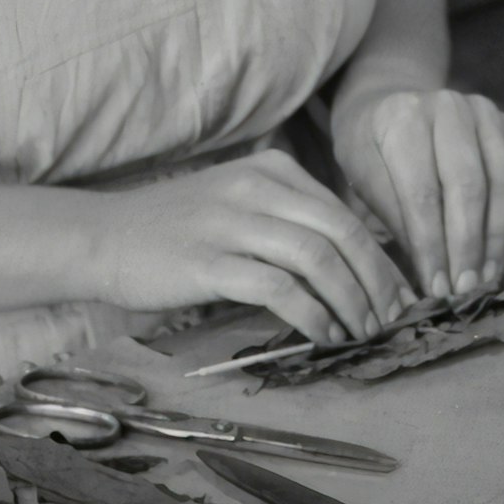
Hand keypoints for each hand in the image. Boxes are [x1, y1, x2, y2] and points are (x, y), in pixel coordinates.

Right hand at [98, 150, 413, 345]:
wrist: (104, 237)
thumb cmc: (177, 229)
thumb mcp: (240, 203)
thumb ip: (290, 220)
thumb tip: (354, 267)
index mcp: (273, 169)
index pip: (345, 214)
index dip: (380, 259)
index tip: (398, 294)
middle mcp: (257, 187)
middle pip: (342, 234)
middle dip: (377, 282)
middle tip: (391, 319)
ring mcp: (232, 222)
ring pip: (318, 260)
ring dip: (350, 303)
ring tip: (362, 332)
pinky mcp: (210, 261)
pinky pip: (279, 289)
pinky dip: (312, 315)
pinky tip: (323, 334)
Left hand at [332, 89, 503, 298]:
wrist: (390, 103)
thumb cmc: (371, 150)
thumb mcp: (365, 180)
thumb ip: (397, 219)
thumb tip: (433, 276)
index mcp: (403, 118)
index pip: (423, 192)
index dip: (432, 245)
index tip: (437, 288)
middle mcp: (449, 107)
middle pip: (469, 186)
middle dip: (469, 246)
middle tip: (466, 290)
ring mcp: (484, 112)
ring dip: (499, 238)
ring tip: (489, 278)